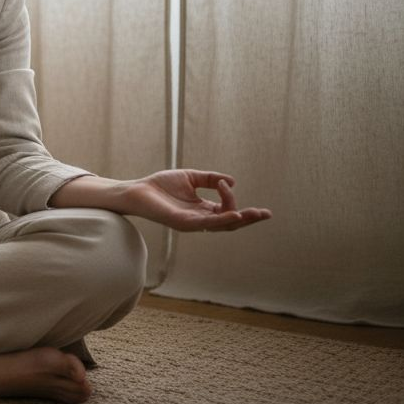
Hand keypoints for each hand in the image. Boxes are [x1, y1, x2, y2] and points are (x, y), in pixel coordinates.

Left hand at [120, 169, 270, 231]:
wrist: (137, 190)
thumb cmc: (160, 185)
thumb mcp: (191, 177)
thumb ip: (210, 179)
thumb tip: (232, 182)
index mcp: (203, 210)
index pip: (227, 211)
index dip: (232, 199)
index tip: (223, 183)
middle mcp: (200, 220)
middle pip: (231, 223)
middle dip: (249, 219)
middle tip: (266, 214)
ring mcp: (193, 224)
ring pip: (222, 225)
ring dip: (240, 219)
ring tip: (255, 214)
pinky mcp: (184, 224)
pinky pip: (207, 224)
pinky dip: (222, 219)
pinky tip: (234, 214)